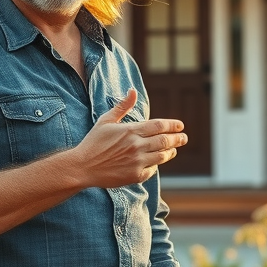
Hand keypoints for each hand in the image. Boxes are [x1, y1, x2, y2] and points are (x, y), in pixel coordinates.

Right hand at [68, 89, 186, 187]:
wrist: (82, 167)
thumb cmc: (93, 142)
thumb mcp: (105, 120)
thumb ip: (122, 106)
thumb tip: (133, 91)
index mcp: (131, 130)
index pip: (159, 126)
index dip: (173, 125)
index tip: (180, 125)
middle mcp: (136, 146)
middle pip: (165, 140)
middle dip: (178, 139)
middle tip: (184, 138)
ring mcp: (137, 162)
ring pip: (162, 156)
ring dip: (170, 152)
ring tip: (173, 150)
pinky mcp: (135, 176)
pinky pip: (152, 170)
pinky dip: (155, 165)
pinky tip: (155, 162)